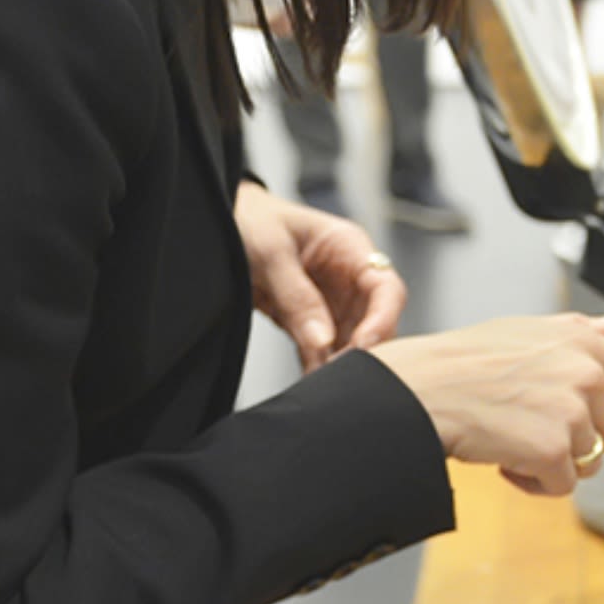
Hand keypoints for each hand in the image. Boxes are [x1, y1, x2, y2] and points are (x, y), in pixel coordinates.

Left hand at [234, 182, 406, 371]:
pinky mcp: (309, 319)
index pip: (386, 289)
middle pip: (374, 321)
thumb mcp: (271, 252)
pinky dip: (316, 365)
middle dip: (360, 349)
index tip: (364, 346)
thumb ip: (297, 295)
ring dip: (338, 362)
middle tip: (336, 374)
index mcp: (350, 249)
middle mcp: (348, 277)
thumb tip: (322, 340)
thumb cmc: (250, 220)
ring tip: (320, 384)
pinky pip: (321, 348)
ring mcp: (330, 301)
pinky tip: (308, 381)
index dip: (383, 319)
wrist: (217, 224)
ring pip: (350, 340)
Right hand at [374, 314, 603, 496]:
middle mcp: (589, 371)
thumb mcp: (526, 334)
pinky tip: (503, 457)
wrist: (418, 389)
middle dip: (578, 440)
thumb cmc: (464, 363)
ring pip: (589, 463)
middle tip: (527, 423)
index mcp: (587, 344)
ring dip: (552, 462)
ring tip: (510, 434)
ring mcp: (574, 408)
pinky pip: (562, 485)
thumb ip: (578, 335)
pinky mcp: (555, 445)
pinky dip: (534, 482)